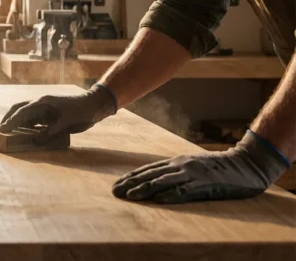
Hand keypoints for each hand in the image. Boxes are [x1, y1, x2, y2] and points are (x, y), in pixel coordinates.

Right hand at [0, 84, 116, 137]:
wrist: (94, 105)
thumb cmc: (81, 111)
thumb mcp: (66, 122)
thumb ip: (51, 131)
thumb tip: (36, 140)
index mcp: (43, 102)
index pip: (22, 111)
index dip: (12, 121)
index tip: (3, 129)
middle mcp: (41, 104)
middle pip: (19, 109)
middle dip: (9, 118)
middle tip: (1, 129)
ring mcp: (45, 108)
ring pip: (26, 114)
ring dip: (17, 122)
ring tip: (9, 132)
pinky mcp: (49, 114)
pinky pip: (34, 119)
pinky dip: (27, 125)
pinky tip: (25, 133)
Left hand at [113, 130, 290, 203]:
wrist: (245, 163)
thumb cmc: (216, 167)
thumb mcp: (191, 165)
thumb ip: (174, 171)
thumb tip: (154, 181)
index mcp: (176, 161)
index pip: (148, 170)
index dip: (131, 177)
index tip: (116, 185)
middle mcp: (181, 165)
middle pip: (151, 175)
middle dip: (131, 184)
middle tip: (115, 192)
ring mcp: (193, 174)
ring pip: (164, 182)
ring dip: (145, 189)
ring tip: (131, 196)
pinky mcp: (205, 184)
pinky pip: (186, 190)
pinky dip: (172, 195)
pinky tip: (160, 200)